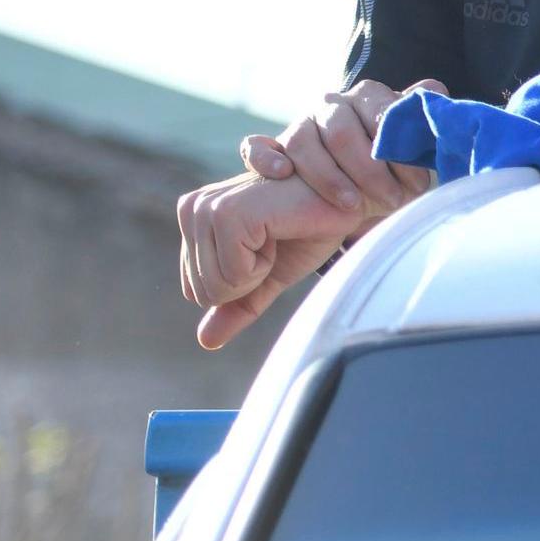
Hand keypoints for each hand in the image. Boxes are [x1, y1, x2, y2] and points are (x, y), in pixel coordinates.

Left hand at [176, 169, 372, 350]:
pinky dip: (263, 265)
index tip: (268, 248)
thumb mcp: (270, 274)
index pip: (196, 290)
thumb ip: (237, 304)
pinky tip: (282, 229)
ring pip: (214, 286)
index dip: (240, 285)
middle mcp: (192, 208)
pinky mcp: (229, 213)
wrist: (347, 198)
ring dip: (258, 272)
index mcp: (194, 217)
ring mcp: (208, 208)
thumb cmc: (310, 228)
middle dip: (248, 281)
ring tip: (279, 233)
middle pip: (202, 292)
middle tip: (277, 242)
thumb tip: (206, 341)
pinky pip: (233, 274)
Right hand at [239, 78, 434, 220]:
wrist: (350, 198)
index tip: (416, 179)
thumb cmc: (387, 172)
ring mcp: (298, 124)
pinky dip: (264, 156)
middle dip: (368, 169)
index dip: (397, 146)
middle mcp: (330, 104)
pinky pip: (255, 146)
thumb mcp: (408, 153)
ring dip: (328, 176)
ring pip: (302, 141)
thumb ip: (419, 123)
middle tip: (392, 199)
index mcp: (367, 97)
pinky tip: (282, 172)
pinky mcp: (271, 148)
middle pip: (341, 130)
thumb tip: (435, 89)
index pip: (378, 109)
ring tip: (353, 206)